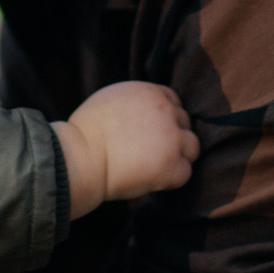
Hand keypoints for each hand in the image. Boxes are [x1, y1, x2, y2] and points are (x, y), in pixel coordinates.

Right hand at [54, 81, 197, 213]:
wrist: (80, 157)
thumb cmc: (86, 132)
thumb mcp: (111, 99)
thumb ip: (135, 102)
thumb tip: (144, 113)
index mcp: (150, 93)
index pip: (174, 102)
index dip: (167, 119)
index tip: (155, 132)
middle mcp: (165, 111)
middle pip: (185, 123)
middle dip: (173, 137)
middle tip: (152, 152)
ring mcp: (171, 139)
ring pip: (192, 147)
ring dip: (179, 157)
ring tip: (156, 167)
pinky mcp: (171, 166)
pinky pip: (185, 173)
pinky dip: (172, 179)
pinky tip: (153, 179)